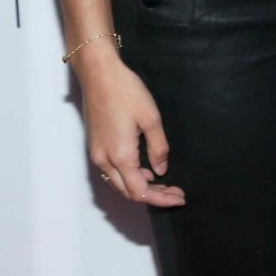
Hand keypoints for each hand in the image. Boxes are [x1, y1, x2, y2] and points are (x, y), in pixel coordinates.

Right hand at [78, 52, 185, 207]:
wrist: (99, 76)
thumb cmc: (126, 93)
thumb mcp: (151, 119)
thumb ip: (158, 148)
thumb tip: (161, 171)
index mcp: (120, 156)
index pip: (140, 191)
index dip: (161, 198)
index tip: (180, 198)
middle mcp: (104, 161)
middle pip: (128, 192)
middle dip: (153, 196)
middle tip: (175, 192)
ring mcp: (97, 154)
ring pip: (118, 184)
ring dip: (140, 188)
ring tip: (165, 183)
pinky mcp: (95, 147)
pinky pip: (112, 172)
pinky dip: (130, 177)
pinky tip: (146, 169)